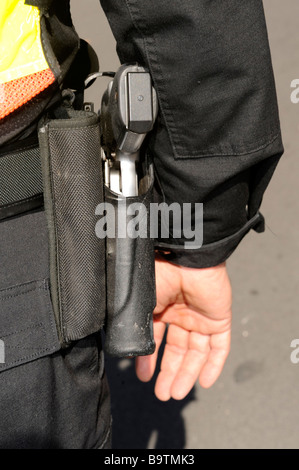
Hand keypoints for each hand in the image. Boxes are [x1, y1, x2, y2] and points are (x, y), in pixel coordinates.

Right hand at [135, 256, 231, 400]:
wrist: (185, 257)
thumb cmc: (159, 274)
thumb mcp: (138, 303)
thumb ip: (133, 324)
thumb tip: (124, 348)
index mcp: (161, 307)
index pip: (155, 338)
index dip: (149, 359)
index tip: (143, 376)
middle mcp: (181, 313)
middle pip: (177, 350)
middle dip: (169, 372)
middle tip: (163, 393)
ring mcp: (201, 316)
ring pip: (196, 352)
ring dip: (187, 374)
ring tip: (176, 393)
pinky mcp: (219, 318)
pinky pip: (220, 346)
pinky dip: (214, 365)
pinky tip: (205, 382)